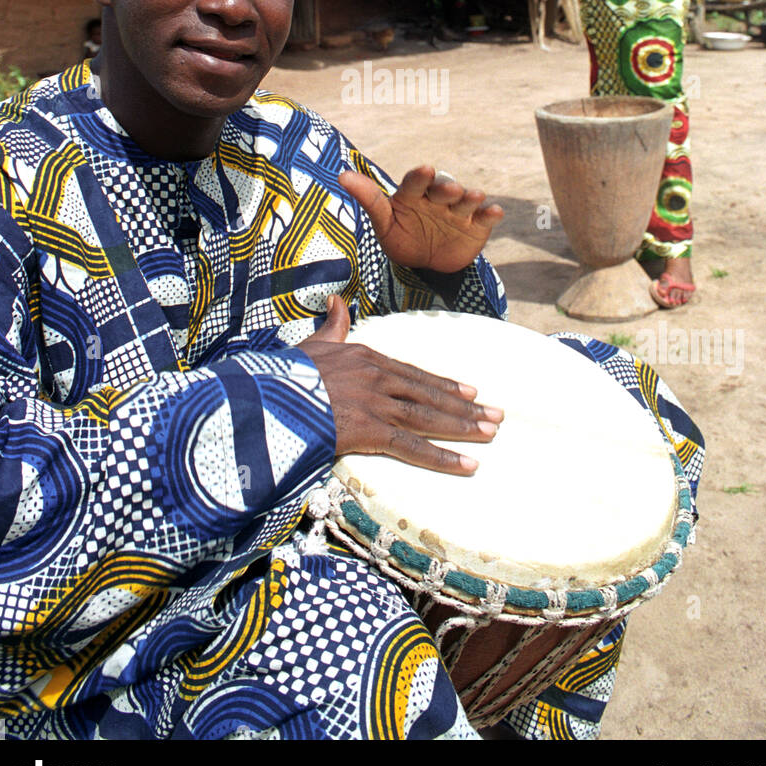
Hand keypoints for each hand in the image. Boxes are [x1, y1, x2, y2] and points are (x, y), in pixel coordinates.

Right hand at [303, 295, 503, 474]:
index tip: (470, 391)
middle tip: (497, 415)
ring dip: (464, 426)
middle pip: (430, 395)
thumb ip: (331, 325)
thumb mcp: (312, 343)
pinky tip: (468, 464)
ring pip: (429, 417)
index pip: (414, 374)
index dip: (444, 384)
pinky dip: (443, 457)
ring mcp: (377, 403)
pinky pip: (413, 447)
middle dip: (466, 406)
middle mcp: (379, 377)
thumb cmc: (285, 374)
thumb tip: (336, 301)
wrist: (267, 395)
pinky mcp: (371, 430)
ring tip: (492, 433)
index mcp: (367, 357)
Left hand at [338, 165, 503, 273]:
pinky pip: (485, 218)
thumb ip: (369, 198)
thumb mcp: (384, 221)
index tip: (424, 171)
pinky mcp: (477, 225)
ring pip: (466, 200)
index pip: (415, 182)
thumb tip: (342, 175)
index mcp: (414, 195)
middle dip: (446, 189)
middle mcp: (438, 198)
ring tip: (473, 196)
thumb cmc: (403, 237)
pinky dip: (491, 214)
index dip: (420, 176)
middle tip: (450, 190)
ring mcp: (459, 211)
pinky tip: (495, 212)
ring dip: (470, 198)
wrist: (428, 265)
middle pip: (443, 190)